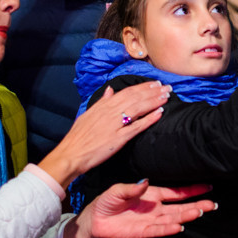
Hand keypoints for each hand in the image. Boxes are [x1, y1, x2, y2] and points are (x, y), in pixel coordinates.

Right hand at [39, 81, 171, 186]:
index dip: (142, 87)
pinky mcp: (118, 138)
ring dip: (154, 101)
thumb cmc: (78, 137)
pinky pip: (137, 126)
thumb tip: (110, 90)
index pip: (127, 92)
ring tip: (166, 96)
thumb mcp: (88, 114)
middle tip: (167, 87)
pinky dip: (149, 118)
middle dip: (153, 91)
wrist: (70, 154)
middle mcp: (110, 112)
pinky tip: (159, 113)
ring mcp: (115, 124)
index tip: (155, 83)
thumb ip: (101, 102)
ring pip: (138, 108)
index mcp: (103, 106)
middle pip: (135, 97)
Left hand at [65, 182, 216, 237]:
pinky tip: (179, 226)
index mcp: (152, 194)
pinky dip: (168, 228)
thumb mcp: (118, 190)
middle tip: (211, 205)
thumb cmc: (107, 202)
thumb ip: (132, 188)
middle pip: (180, 206)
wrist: (95, 220)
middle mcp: (155, 207)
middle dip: (196, 205)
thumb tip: (146, 181)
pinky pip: (159, 230)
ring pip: (173, 218)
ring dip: (186, 216)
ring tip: (199, 212)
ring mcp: (151, 220)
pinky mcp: (143, 232)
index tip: (208, 187)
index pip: (176, 192)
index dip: (192, 190)